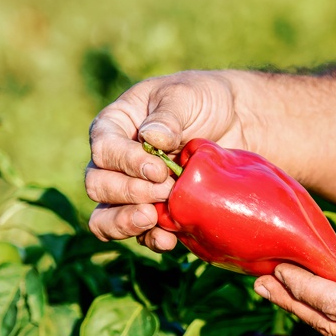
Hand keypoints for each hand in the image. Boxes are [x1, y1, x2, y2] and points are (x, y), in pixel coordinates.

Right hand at [85, 71, 244, 250]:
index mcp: (115, 127)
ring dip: (126, 222)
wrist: (237, 124)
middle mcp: (116, 162)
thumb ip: (167, 116)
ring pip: (106, 217)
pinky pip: (140, 234)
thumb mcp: (185, 95)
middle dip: (129, 192)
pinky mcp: (156, 213)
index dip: (126, 163)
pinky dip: (150, 239)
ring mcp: (133, 191)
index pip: (103, 150)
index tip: (158, 169)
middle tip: (166, 189)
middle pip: (99, 186)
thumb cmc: (203, 100)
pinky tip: (169, 240)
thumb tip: (151, 139)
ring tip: (152, 219)